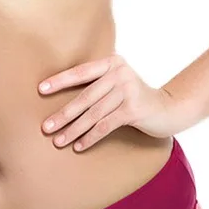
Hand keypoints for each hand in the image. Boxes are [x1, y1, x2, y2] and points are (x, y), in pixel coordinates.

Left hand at [38, 53, 180, 151]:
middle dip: (63, 114)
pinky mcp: (133, 109)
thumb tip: (63, 96)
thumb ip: (98, 82)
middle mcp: (119, 72)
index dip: (60, 81)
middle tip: (45, 127)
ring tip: (58, 140)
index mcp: (111, 62)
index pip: (80, 72)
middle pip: (84, 96)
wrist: (169, 109)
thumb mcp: (118, 82)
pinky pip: (105, 125)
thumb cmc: (135, 97)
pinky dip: (90, 137)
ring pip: (93, 114)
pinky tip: (79, 146)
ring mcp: (128, 90)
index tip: (40, 90)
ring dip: (73, 129)